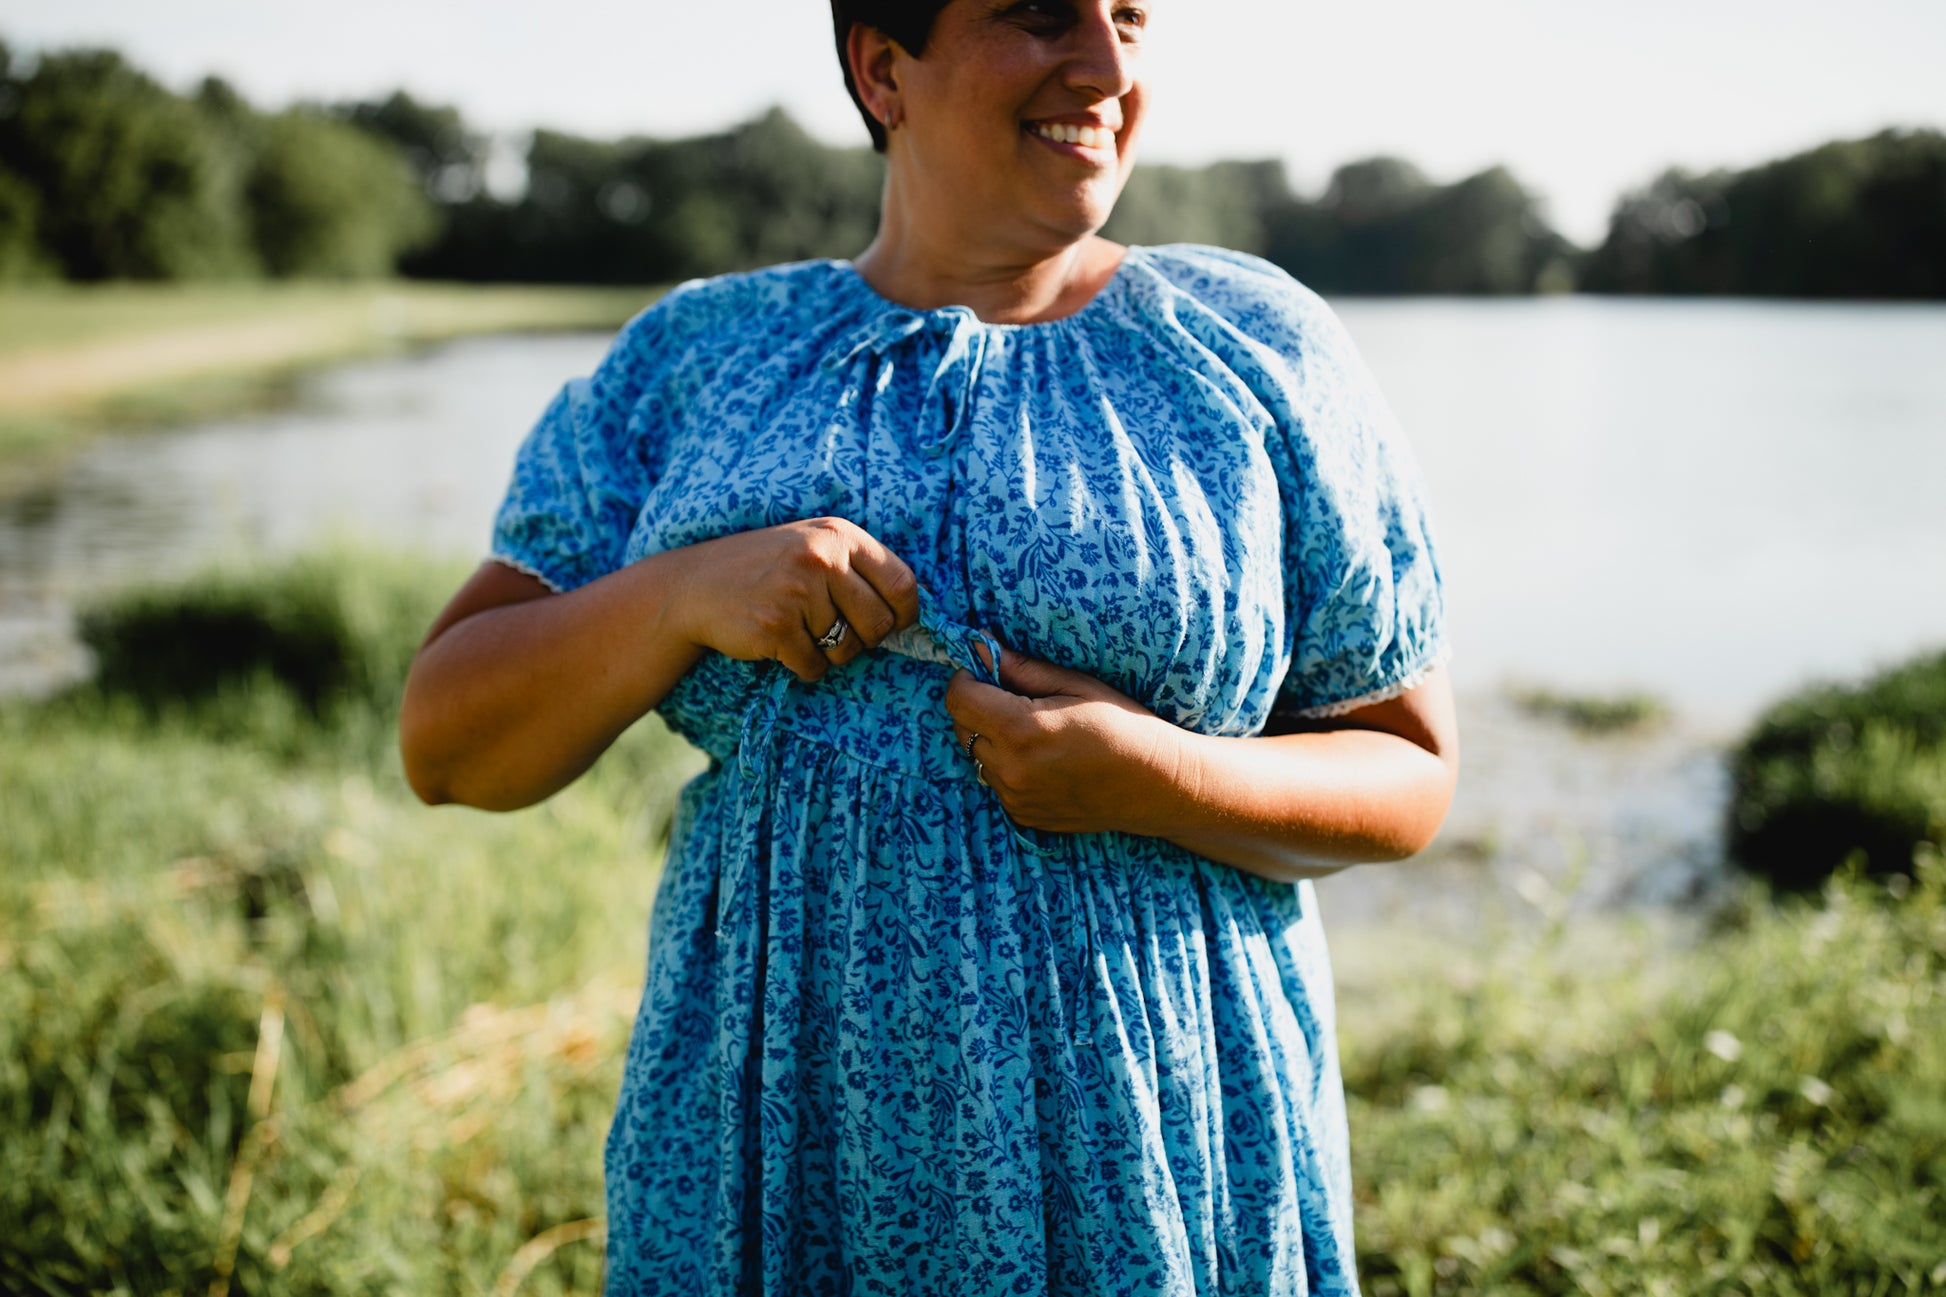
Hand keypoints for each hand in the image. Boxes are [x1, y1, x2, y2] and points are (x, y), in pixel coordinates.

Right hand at [670, 517, 919, 681]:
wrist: (695, 586)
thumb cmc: (767, 570)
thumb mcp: (814, 547)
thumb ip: (858, 569)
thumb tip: (911, 614)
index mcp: (839, 534)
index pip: (902, 583)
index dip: (904, 614)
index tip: (892, 625)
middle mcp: (821, 557)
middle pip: (878, 624)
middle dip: (863, 640)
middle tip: (835, 632)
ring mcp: (797, 591)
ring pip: (846, 650)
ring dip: (828, 653)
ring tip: (800, 631)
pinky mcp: (776, 625)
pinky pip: (814, 666)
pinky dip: (803, 666)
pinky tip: (780, 645)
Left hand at [944, 642, 1182, 835]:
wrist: (1157, 784)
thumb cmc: (1122, 724)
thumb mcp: (1075, 684)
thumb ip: (1021, 667)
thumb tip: (976, 642)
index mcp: (1021, 730)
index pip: (958, 698)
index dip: (967, 677)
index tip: (988, 670)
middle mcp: (1012, 769)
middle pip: (961, 727)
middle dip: (978, 706)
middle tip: (1014, 698)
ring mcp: (1015, 798)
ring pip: (977, 756)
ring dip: (992, 738)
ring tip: (1035, 731)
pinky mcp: (1023, 815)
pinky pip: (997, 781)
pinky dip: (1008, 765)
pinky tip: (1044, 758)